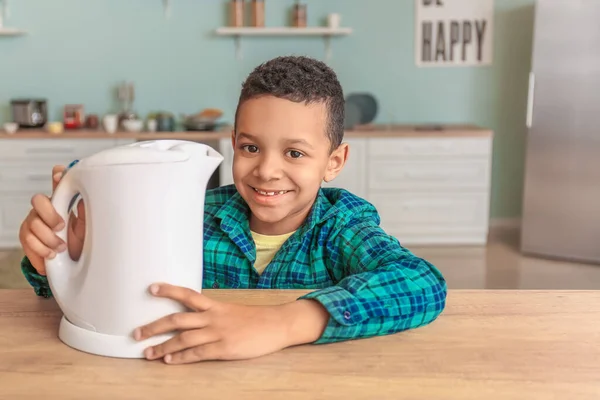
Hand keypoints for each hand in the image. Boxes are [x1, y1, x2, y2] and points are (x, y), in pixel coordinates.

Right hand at [19, 165, 85, 274]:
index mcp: (62, 203)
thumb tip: (94, 197)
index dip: (57, 177)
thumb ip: (86, 213)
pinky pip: (28, 240)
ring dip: (49, 238)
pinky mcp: (26, 236)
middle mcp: (45, 209)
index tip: (60, 175)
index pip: (58, 184)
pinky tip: (51, 254)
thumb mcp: (86, 228)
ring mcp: (33, 222)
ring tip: (61, 247)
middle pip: (38, 200)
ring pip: (34, 224)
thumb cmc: (78, 242)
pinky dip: (41, 249)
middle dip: (50, 215)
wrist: (69, 263)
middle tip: (61, 226)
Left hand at [135, 283, 329, 363]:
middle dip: (154, 326)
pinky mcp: (224, 348)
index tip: (150, 288)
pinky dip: (181, 357)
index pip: (187, 294)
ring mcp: (218, 333)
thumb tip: (196, 318)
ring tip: (148, 353)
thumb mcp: (233, 311)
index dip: (168, 290)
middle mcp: (213, 317)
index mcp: (215, 305)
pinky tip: (169, 361)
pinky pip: (197, 353)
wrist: (277, 325)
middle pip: (177, 319)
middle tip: (136, 332)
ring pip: (183, 338)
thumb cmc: (256, 318)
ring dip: (163, 347)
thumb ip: (214, 314)